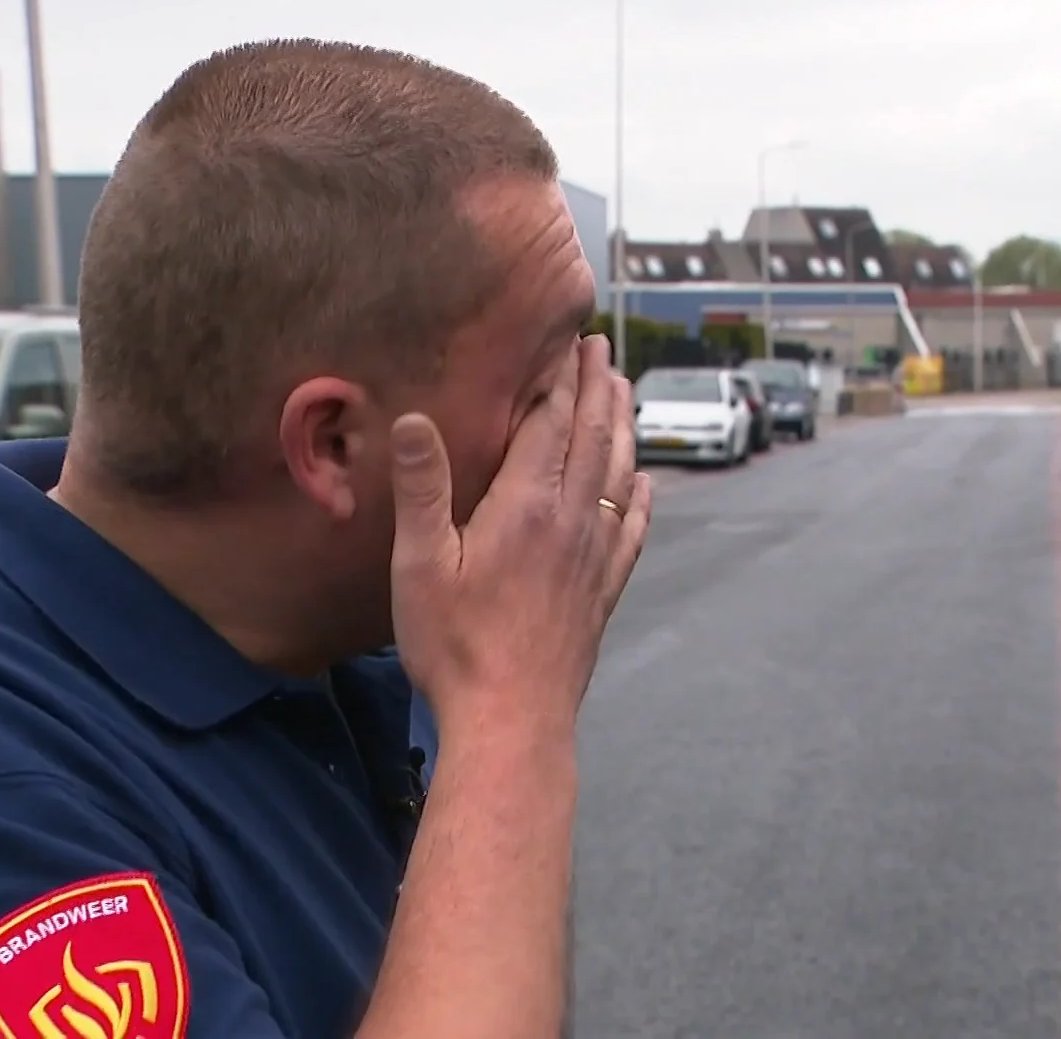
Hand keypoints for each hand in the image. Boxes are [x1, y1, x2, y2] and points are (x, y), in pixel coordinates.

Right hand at [386, 334, 650, 738]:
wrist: (513, 722)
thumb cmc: (455, 647)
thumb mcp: (419, 565)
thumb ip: (422, 489)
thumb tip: (413, 419)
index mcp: (525, 507)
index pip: (549, 424)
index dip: (558, 378)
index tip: (567, 339)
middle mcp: (571, 522)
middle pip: (593, 438)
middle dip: (597, 387)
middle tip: (601, 347)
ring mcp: (594, 558)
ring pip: (620, 476)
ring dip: (623, 427)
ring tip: (624, 392)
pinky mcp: (603, 593)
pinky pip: (633, 530)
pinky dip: (643, 497)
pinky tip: (647, 483)